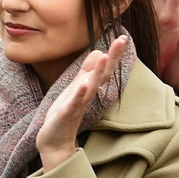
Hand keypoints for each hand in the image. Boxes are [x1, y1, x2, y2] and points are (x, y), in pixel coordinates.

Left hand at [36, 37, 128, 168]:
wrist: (55, 141)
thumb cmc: (65, 113)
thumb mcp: (76, 87)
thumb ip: (87, 71)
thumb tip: (99, 52)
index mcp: (90, 87)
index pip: (105, 68)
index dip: (114, 53)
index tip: (123, 36)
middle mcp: (88, 94)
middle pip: (104, 74)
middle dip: (113, 57)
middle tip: (122, 40)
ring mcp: (78, 104)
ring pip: (91, 86)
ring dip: (98, 72)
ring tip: (105, 56)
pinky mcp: (67, 114)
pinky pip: (75, 102)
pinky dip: (80, 93)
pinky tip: (84, 83)